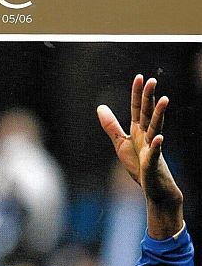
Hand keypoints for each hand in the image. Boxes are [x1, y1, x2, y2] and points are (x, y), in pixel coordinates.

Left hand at [97, 75, 183, 238]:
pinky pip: (155, 153)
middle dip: (149, 98)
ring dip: (159, 115)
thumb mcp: (121, 143)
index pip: (138, 109)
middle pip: (148, 114)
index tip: (139, 77)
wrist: (153, 188)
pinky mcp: (153, 163)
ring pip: (156, 129)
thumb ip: (112, 126)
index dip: (137, 94)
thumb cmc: (138, 165)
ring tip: (164, 100)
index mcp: (138, 131)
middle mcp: (147, 136)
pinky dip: (156, 145)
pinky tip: (159, 138)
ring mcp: (152, 148)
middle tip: (152, 80)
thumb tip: (100, 107)